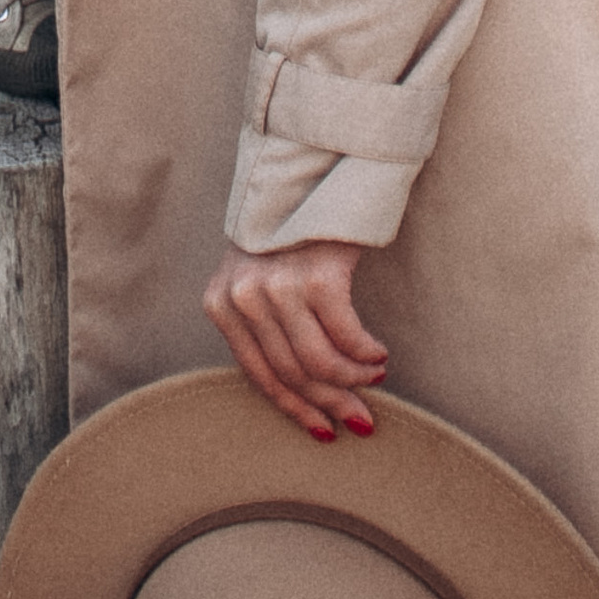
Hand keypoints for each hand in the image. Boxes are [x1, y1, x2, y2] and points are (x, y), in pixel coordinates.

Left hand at [203, 240, 388, 441]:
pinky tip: (378, 353)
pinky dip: (365, 353)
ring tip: (374, 375)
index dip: (296, 409)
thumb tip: (307, 396)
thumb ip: (266, 326)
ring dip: (354, 379)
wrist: (311, 167)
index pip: (259, 376)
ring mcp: (276, 286)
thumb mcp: (258, 276)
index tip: (325, 430)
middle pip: (291, 374)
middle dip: (332, 403)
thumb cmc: (288, 231)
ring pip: (319, 363)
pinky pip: (346, 337)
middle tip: (362, 419)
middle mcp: (241, 297)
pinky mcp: (315, 275)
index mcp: (219, 303)